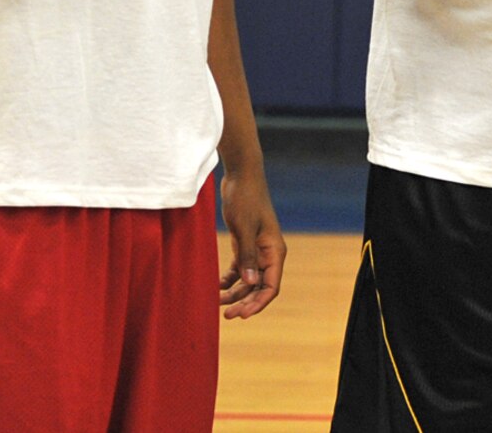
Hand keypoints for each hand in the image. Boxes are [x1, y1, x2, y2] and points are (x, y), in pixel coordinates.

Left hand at [217, 165, 284, 319]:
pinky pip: (239, 269)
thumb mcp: (244, 228)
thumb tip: (252, 284)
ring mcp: (256, 249)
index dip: (258, 304)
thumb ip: (248, 257)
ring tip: (217, 304)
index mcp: (274, 250)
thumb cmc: (245, 199)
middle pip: (259, 287)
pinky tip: (216, 287)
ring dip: (235, 294)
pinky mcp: (244, 244)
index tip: (242, 315)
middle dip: (244, 302)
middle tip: (226, 315)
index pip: (271, 286)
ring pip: (249, 281)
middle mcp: (268, 253)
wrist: (241, 176)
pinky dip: (229, 280)